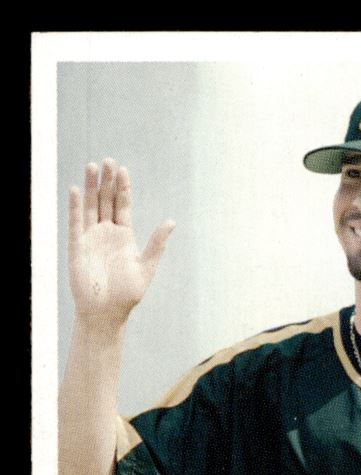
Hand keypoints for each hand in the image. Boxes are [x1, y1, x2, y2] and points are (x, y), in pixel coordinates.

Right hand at [68, 158, 175, 325]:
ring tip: (92, 166)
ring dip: (90, 187)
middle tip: (108, 161)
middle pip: (105, 200)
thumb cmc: (126, 294)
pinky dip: (75, 206)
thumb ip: (156, 244)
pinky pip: (75, 222)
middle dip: (106, 181)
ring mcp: (91, 237)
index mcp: (124, 236)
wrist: (105, 313)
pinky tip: (75, 189)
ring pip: (90, 206)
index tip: (123, 169)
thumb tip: (171, 221)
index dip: (122, 188)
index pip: (123, 205)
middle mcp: (106, 233)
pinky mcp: (77, 246)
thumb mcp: (145, 267)